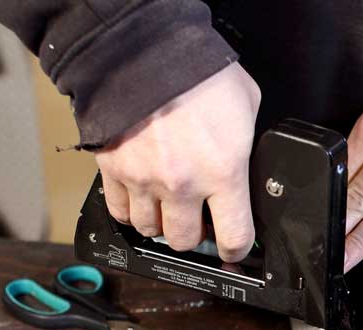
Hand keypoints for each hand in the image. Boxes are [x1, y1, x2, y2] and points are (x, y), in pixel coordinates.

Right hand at [94, 62, 260, 261]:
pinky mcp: (113, 169)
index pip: (234, 237)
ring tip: (166, 205)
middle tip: (196, 219)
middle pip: (185, 241)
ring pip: (150, 229)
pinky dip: (129, 210)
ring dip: (160, 222)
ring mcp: (144, 179)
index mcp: (223, 171)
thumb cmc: (196, 70)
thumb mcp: (246, 104)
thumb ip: (247, 140)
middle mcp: (182, 184)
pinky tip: (139, 197)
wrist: (144, 48)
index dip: (236, 248)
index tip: (234, 247)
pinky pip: (117, 210)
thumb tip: (248, 157)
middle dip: (194, 235)